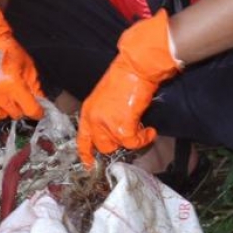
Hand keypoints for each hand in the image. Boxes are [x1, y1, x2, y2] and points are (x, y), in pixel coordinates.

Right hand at [0, 6, 44, 123]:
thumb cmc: (2, 49)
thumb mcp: (26, 64)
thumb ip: (35, 85)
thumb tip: (40, 101)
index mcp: (13, 83)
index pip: (30, 109)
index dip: (37, 111)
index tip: (38, 110)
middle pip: (16, 114)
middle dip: (21, 106)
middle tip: (19, 96)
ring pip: (1, 116)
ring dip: (6, 109)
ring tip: (5, 96)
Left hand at [77, 10, 180, 167]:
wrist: (135, 67)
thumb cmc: (124, 77)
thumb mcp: (106, 97)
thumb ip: (106, 115)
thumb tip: (115, 131)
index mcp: (88, 110)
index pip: (83, 138)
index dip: (86, 154)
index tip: (89, 165)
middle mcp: (94, 118)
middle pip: (103, 146)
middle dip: (119, 142)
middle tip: (131, 132)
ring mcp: (106, 123)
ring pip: (120, 145)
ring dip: (133, 139)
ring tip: (141, 126)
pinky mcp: (122, 126)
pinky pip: (134, 143)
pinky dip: (144, 139)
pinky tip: (149, 130)